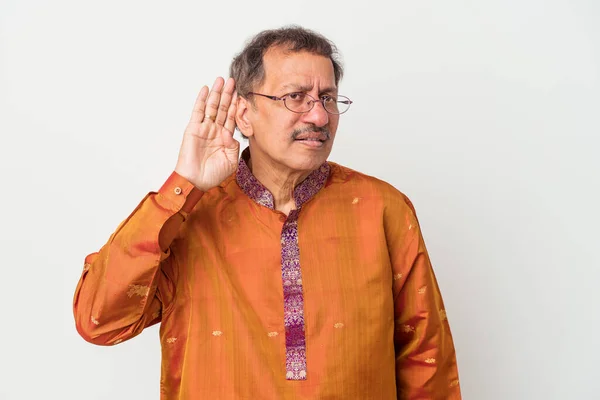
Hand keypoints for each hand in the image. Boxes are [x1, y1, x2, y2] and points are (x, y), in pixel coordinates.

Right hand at [175, 77, 239, 191]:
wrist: (196, 181)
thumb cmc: (213, 175)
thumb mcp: (231, 161)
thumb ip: (234, 146)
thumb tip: (230, 132)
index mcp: (225, 138)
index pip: (232, 117)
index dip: (236, 105)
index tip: (241, 93)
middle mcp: (215, 131)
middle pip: (222, 108)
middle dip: (228, 94)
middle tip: (233, 80)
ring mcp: (204, 128)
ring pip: (212, 107)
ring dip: (217, 93)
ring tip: (221, 80)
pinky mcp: (193, 128)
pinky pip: (198, 111)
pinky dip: (202, 100)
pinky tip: (206, 89)